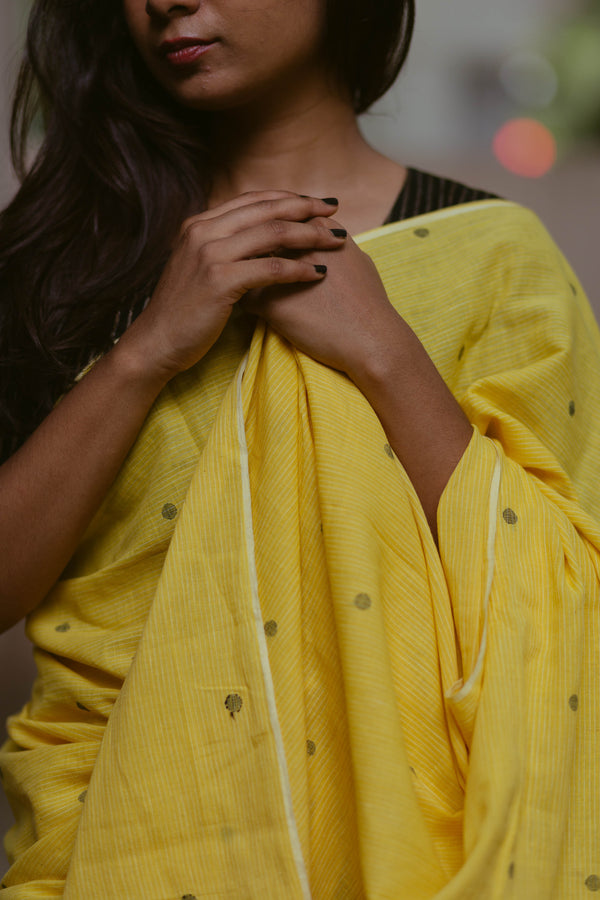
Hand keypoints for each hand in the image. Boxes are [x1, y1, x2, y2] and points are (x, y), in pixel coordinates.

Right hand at [119, 192, 345, 379]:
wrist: (157, 342)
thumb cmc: (185, 311)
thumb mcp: (201, 269)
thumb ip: (224, 248)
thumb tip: (259, 239)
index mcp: (199, 223)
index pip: (252, 199)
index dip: (287, 197)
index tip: (315, 203)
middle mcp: (202, 231)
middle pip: (266, 210)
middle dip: (306, 209)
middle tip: (334, 211)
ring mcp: (209, 254)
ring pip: (272, 234)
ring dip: (309, 236)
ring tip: (335, 241)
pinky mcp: (220, 280)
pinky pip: (270, 268)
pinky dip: (298, 269)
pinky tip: (319, 273)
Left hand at [242, 223, 405, 386]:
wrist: (370, 337)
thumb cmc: (369, 302)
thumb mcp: (357, 259)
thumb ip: (334, 244)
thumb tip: (327, 241)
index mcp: (315, 225)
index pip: (280, 220)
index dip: (272, 235)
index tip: (270, 249)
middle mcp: (293, 242)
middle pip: (257, 238)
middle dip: (250, 250)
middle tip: (247, 265)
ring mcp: (276, 271)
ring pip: (245, 265)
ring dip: (243, 275)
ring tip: (248, 288)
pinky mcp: (267, 300)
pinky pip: (244, 298)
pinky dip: (245, 304)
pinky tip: (254, 313)